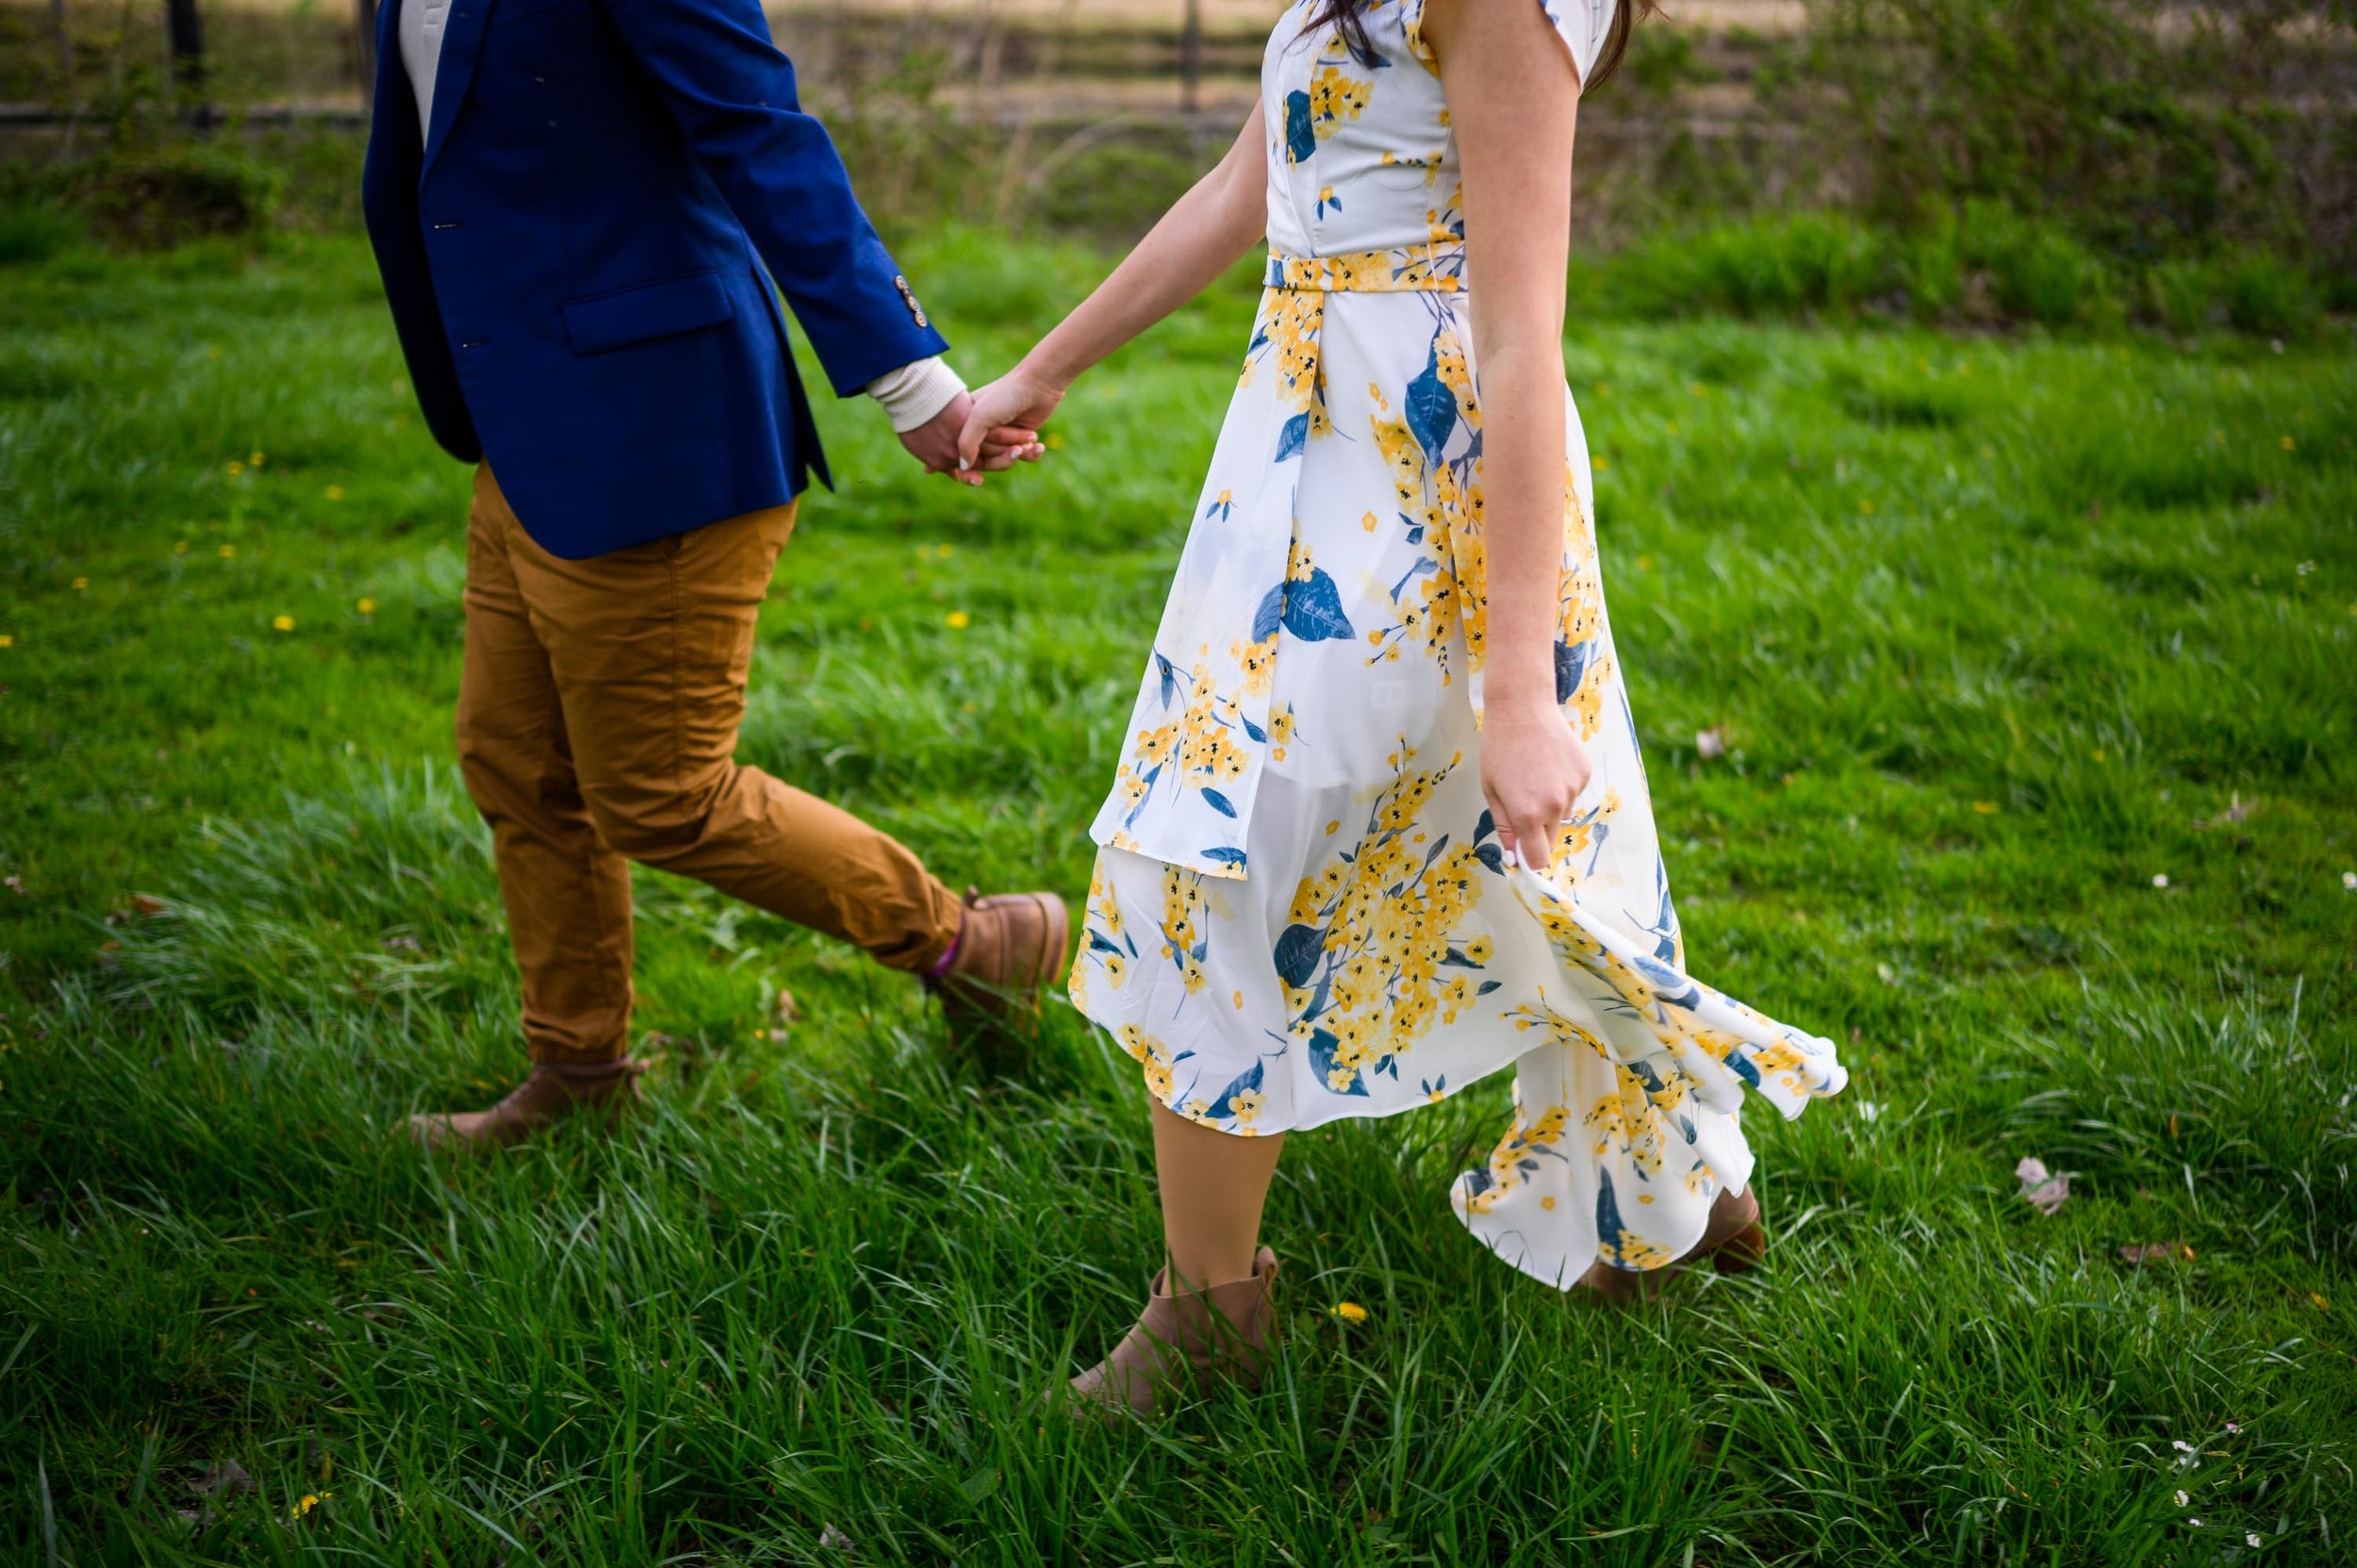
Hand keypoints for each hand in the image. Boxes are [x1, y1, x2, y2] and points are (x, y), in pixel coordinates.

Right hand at [957, 367, 1066, 470]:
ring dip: (1017, 453)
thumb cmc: (1005, 396)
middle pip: (985, 462)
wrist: (1038, 385)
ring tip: (1028, 441)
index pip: (960, 455)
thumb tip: (963, 468)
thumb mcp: (980, 417)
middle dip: (1000, 455)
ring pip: (1004, 461)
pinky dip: (1031, 454)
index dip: (967, 469)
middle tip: (1014, 446)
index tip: (975, 479)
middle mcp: (981, 431)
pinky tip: (1038, 446)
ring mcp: (1001, 435)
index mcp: (964, 423)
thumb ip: (967, 443)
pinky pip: (1023, 457)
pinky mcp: (1020, 438)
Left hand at [1480, 697, 1592, 871]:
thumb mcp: (1492, 791)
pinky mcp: (1585, 773)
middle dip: (1537, 832)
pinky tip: (1548, 764)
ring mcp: (1573, 789)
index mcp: (1528, 814)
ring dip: (1550, 806)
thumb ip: (1505, 827)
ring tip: (1534, 775)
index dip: (1530, 859)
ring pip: (1562, 814)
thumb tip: (1515, 855)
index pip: (1538, 859)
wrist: (1522, 707)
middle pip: (1551, 839)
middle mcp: (1555, 806)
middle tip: (1522, 804)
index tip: (1522, 853)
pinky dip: (1562, 786)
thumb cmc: (1498, 748)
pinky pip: (1573, 793)